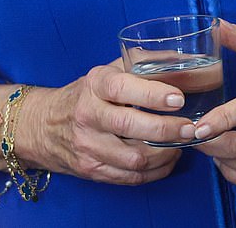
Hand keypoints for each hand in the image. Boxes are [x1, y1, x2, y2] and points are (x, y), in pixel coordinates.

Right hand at [17, 60, 194, 184]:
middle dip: (165, 129)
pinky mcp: (91, 169)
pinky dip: (155, 171)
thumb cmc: (89, 92)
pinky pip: (130, 177)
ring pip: (133, 157)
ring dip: (165, 153)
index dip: (151, 94)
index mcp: (94, 84)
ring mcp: (88, 145)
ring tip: (182, 143)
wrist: (45, 124)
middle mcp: (88, 114)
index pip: (122, 87)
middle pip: (129, 125)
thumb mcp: (109, 70)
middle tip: (190, 127)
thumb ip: (144, 63)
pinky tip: (168, 158)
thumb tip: (186, 59)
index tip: (177, 98)